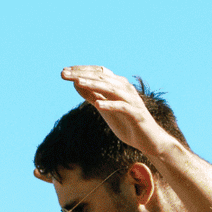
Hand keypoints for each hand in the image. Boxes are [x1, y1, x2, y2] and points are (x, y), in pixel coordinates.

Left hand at [61, 66, 179, 160]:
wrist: (148, 140)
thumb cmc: (126, 123)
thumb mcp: (104, 108)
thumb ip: (92, 95)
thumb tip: (75, 84)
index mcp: (118, 85)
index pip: (98, 72)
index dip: (81, 70)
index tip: (64, 71)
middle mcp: (125, 89)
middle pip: (102, 77)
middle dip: (82, 75)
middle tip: (64, 74)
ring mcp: (132, 100)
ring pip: (111, 88)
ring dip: (94, 84)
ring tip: (77, 83)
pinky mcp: (137, 114)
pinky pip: (123, 107)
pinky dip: (110, 104)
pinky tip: (98, 104)